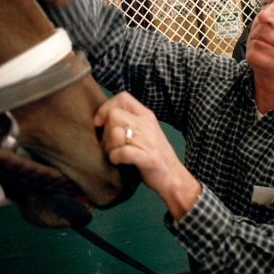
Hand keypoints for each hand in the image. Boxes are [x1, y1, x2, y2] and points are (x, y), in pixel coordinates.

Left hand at [94, 92, 201, 219]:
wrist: (173, 176)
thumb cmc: (152, 155)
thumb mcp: (143, 131)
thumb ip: (127, 121)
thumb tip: (100, 118)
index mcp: (146, 115)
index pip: (123, 97)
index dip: (106, 108)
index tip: (100, 123)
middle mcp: (148, 124)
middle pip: (114, 115)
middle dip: (105, 132)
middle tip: (110, 145)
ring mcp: (148, 141)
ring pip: (115, 132)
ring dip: (109, 146)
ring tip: (114, 154)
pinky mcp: (148, 158)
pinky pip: (121, 152)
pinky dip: (115, 158)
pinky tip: (118, 162)